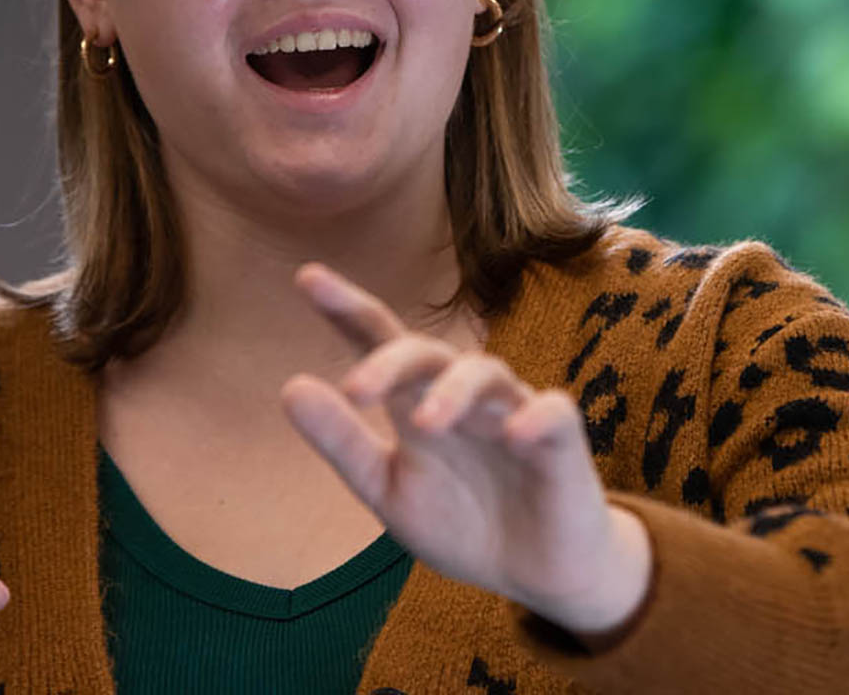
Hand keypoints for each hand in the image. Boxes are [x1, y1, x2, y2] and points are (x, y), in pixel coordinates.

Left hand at [280, 264, 651, 635]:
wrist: (534, 572)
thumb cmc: (460, 519)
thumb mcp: (387, 489)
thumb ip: (342, 442)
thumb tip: (289, 388)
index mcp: (413, 397)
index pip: (377, 338)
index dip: (345, 307)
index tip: (306, 277)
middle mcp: (459, 391)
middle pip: (424, 352)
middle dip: (389, 363)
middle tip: (355, 391)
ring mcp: (510, 408)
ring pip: (483, 373)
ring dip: (452, 392)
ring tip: (424, 424)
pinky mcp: (559, 438)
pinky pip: (551, 412)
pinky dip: (533, 417)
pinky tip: (512, 435)